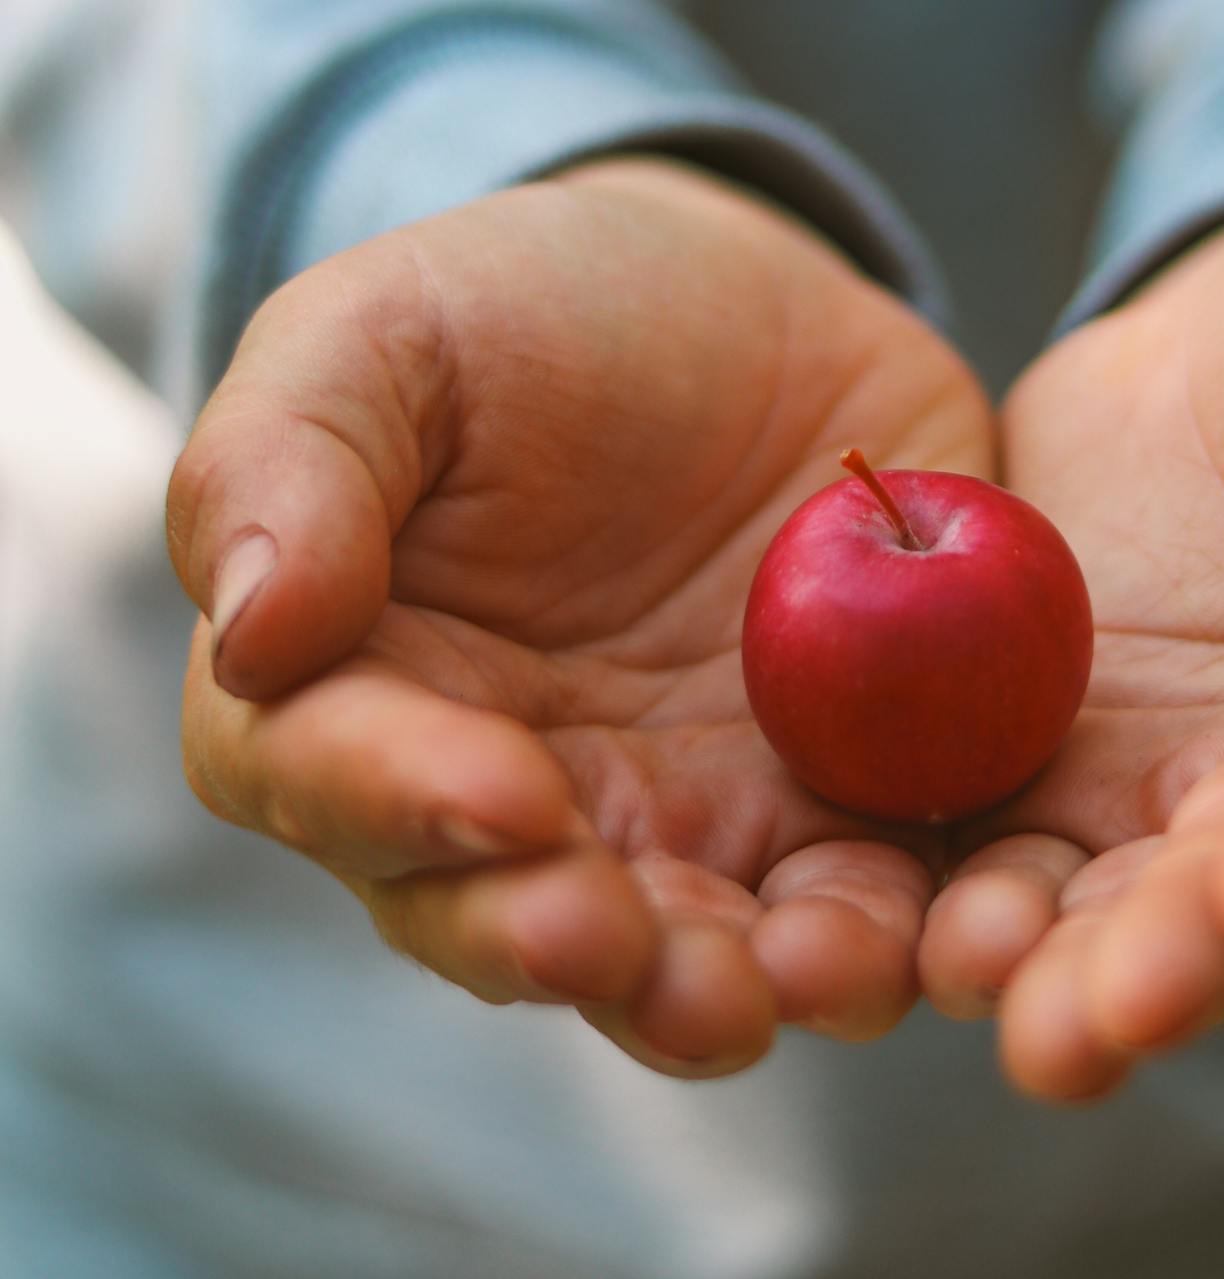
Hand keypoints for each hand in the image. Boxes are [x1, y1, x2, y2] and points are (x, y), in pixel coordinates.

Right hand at [169, 159, 993, 1075]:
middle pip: (499, 916)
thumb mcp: (383, 329)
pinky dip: (884, 935)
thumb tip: (249, 632)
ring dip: (729, 986)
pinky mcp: (826, 809)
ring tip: (795, 972)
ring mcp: (672, 819)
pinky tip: (919, 929)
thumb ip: (289, 457)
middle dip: (561, 946)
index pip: (330, 779)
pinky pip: (852, 902)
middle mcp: (502, 794)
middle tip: (618, 943)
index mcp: (357, 687)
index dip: (401, 805)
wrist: (742, 292)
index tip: (501, 796)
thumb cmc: (522, 306)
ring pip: (681, 953)